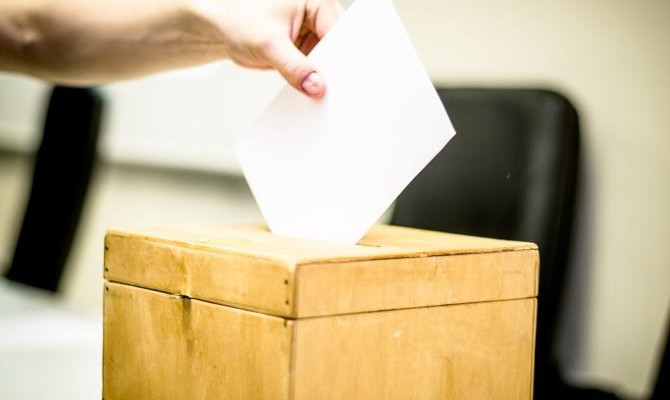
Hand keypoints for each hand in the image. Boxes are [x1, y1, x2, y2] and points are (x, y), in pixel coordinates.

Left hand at [193, 0, 343, 97]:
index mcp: (315, 2)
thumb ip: (294, 66)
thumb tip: (316, 86)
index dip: (342, 57)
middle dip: (333, 70)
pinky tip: (311, 93)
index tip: (340, 81)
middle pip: (336, 48)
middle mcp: (316, 17)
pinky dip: (312, 82)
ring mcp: (310, 35)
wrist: (220, 29)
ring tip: (323, 95)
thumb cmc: (239, 19)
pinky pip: (313, 70)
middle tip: (332, 92)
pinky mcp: (303, 51)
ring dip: (323, 78)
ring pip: (327, 62)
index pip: (338, 32)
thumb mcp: (268, 43)